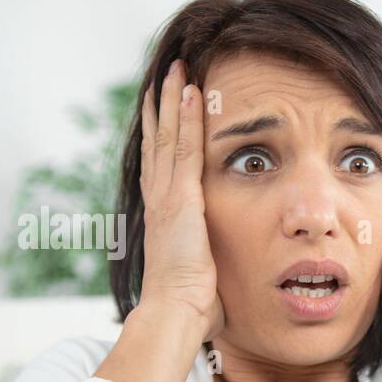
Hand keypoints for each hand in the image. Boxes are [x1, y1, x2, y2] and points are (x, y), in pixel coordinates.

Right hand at [137, 58, 223, 340]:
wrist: (175, 314)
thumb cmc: (193, 309)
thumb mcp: (205, 279)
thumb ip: (213, 268)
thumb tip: (223, 282)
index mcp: (166, 218)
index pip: (162, 166)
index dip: (162, 136)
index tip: (163, 110)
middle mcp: (160, 201)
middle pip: (158, 141)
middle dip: (162, 106)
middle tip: (165, 74)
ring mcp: (167, 197)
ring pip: (167, 135)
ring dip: (173, 99)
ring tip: (177, 68)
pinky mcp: (181, 199)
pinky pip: (184, 148)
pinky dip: (185, 118)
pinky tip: (191, 91)